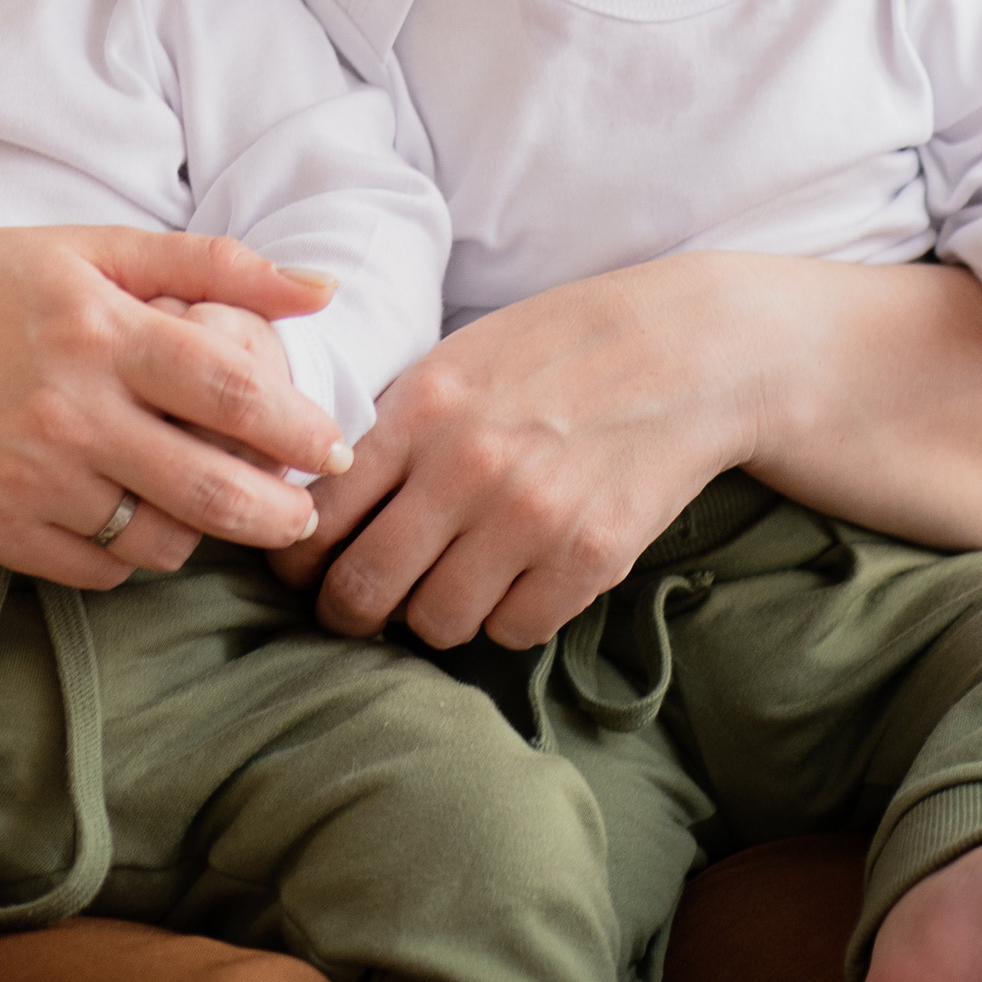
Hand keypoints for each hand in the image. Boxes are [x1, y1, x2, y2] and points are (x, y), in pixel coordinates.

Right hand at [0, 227, 353, 590]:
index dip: (298, 428)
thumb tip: (322, 289)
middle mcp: (66, 409)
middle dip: (277, 511)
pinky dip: (134, 552)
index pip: (229, 391)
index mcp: (99, 329)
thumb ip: (213, 264)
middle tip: (302, 511)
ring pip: (161, 540)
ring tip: (211, 504)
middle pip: (208, 488)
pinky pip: (102, 568)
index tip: (334, 448)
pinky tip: (133, 513)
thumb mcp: (95, 248)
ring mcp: (29, 478)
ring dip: (205, 532)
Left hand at [271, 261, 759, 650]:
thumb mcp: (456, 360)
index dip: (295, 558)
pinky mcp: (590, 559)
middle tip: (357, 607)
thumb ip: (389, 425)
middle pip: (363, 589)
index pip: (318, 514)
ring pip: (436, 623)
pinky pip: (513, 631)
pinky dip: (507, 615)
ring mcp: (530, 519)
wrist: (686, 350)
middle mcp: (467, 468)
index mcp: (421, 410)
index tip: (303, 567)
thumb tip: (311, 495)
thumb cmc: (556, 350)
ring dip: (435, 612)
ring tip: (453, 578)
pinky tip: (520, 574)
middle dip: (348, 610)